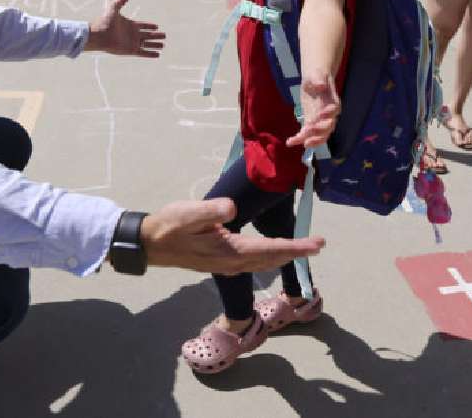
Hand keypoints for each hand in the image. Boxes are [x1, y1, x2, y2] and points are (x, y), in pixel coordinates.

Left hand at [84, 0, 164, 57]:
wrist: (98, 35)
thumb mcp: (113, 9)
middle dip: (155, 36)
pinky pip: (143, 53)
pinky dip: (150, 54)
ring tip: (163, 45)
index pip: (143, 25)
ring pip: (147, 44)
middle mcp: (132, 34)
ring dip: (155, 45)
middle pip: (147, 35)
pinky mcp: (131, 50)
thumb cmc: (105, 22)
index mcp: (130, 25)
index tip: (156, 26)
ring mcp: (132, 43)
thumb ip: (120, 2)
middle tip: (164, 35)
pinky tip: (158, 55)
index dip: (149, 26)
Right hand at [141, 199, 325, 275]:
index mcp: (230, 250)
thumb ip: (211, 210)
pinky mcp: (221, 263)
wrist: (151, 244)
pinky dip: (270, 258)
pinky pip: (254, 262)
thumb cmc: (170, 226)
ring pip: (264, 263)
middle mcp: (232, 262)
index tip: (318, 244)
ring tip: (303, 249)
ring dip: (285, 256)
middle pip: (272, 258)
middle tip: (320, 245)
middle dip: (297, 252)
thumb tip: (231, 207)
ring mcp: (227, 265)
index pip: (271, 249)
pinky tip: (273, 254)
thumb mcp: (188, 213)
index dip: (297, 247)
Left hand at [287, 71, 339, 147]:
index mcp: (332, 102)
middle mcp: (329, 114)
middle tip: (307, 132)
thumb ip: (318, 79)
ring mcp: (321, 121)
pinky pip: (308, 135)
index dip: (328, 114)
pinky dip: (299, 139)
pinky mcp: (312, 124)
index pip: (334, 110)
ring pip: (321, 135)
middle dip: (319, 131)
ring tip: (301, 143)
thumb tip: (321, 85)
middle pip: (328, 126)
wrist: (315, 81)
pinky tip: (290, 142)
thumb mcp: (316, 75)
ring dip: (312, 141)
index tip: (319, 115)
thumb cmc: (316, 77)